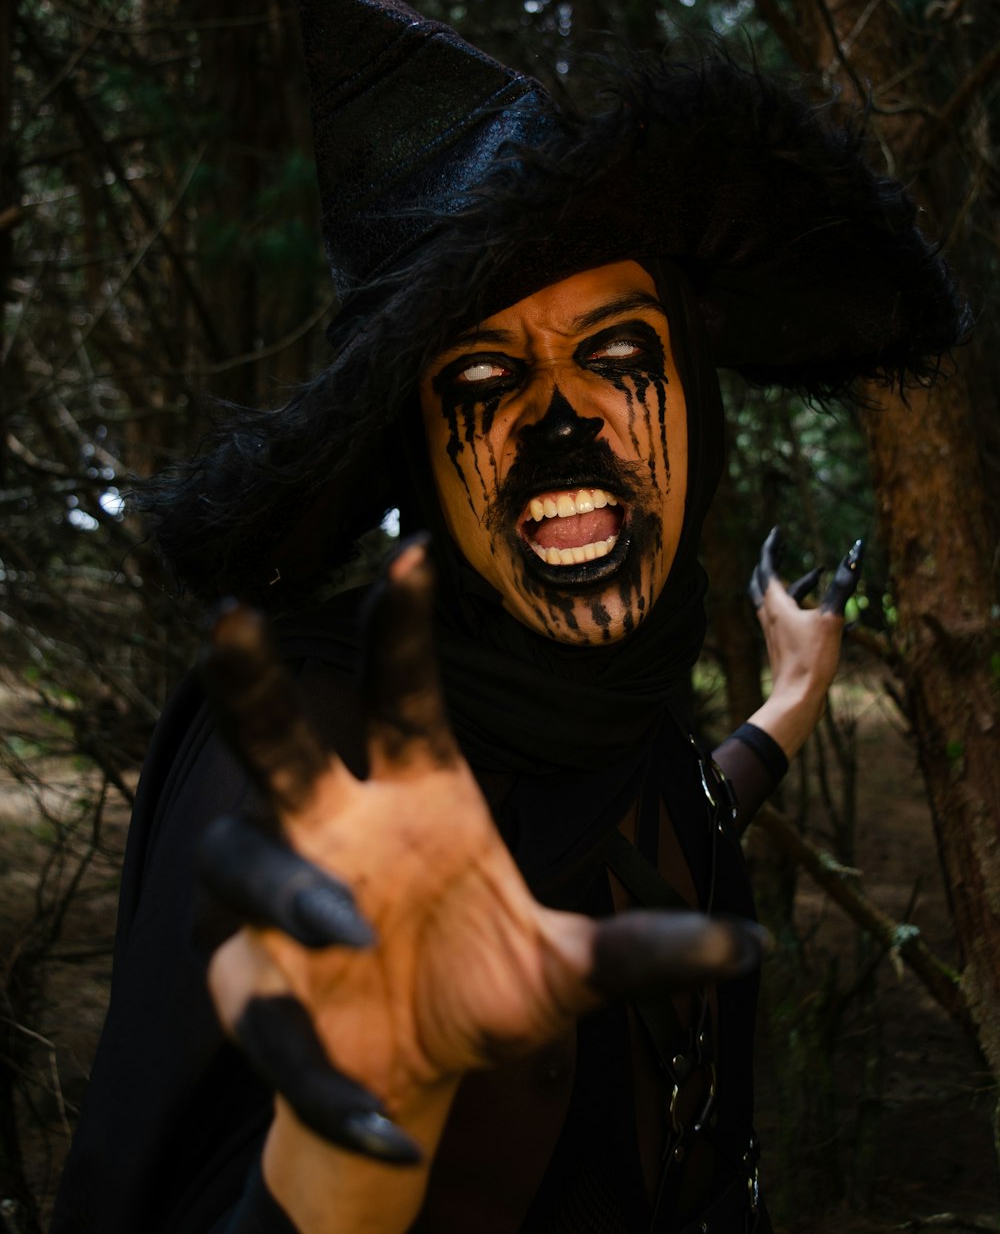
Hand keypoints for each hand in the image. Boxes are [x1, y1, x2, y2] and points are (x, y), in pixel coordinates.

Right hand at [197, 540, 765, 1224]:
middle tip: (233, 617)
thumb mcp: (570, 969)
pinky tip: (387, 1125)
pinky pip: (264, 1020)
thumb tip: (758, 947)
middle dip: (252, 681)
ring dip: (289, 891)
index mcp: (416, 794)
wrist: (416, 1081)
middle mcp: (335, 828)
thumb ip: (645, 949)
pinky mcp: (252, 990)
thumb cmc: (480, 986)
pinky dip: (317, 1073)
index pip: (400, 695)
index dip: (399, 628)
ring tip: (351, 929)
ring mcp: (281, 904)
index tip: (413, 551)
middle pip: (277, 742)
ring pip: (241, 863)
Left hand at [746, 527, 862, 758]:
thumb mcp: (831, 618)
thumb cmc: (811, 659)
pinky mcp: (783, 645)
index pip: (767, 565)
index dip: (772, 546)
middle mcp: (769, 614)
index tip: (777, 532)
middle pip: (763, 580)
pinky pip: (789, 617)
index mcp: (775, 603)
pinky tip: (828, 612)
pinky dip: (803, 606)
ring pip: (777, 599)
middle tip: (783, 547)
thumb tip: (855, 554)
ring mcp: (774, 631)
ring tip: (818, 574)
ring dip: (794, 584)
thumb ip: (842, 586)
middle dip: (773, 562)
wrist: (797, 697)